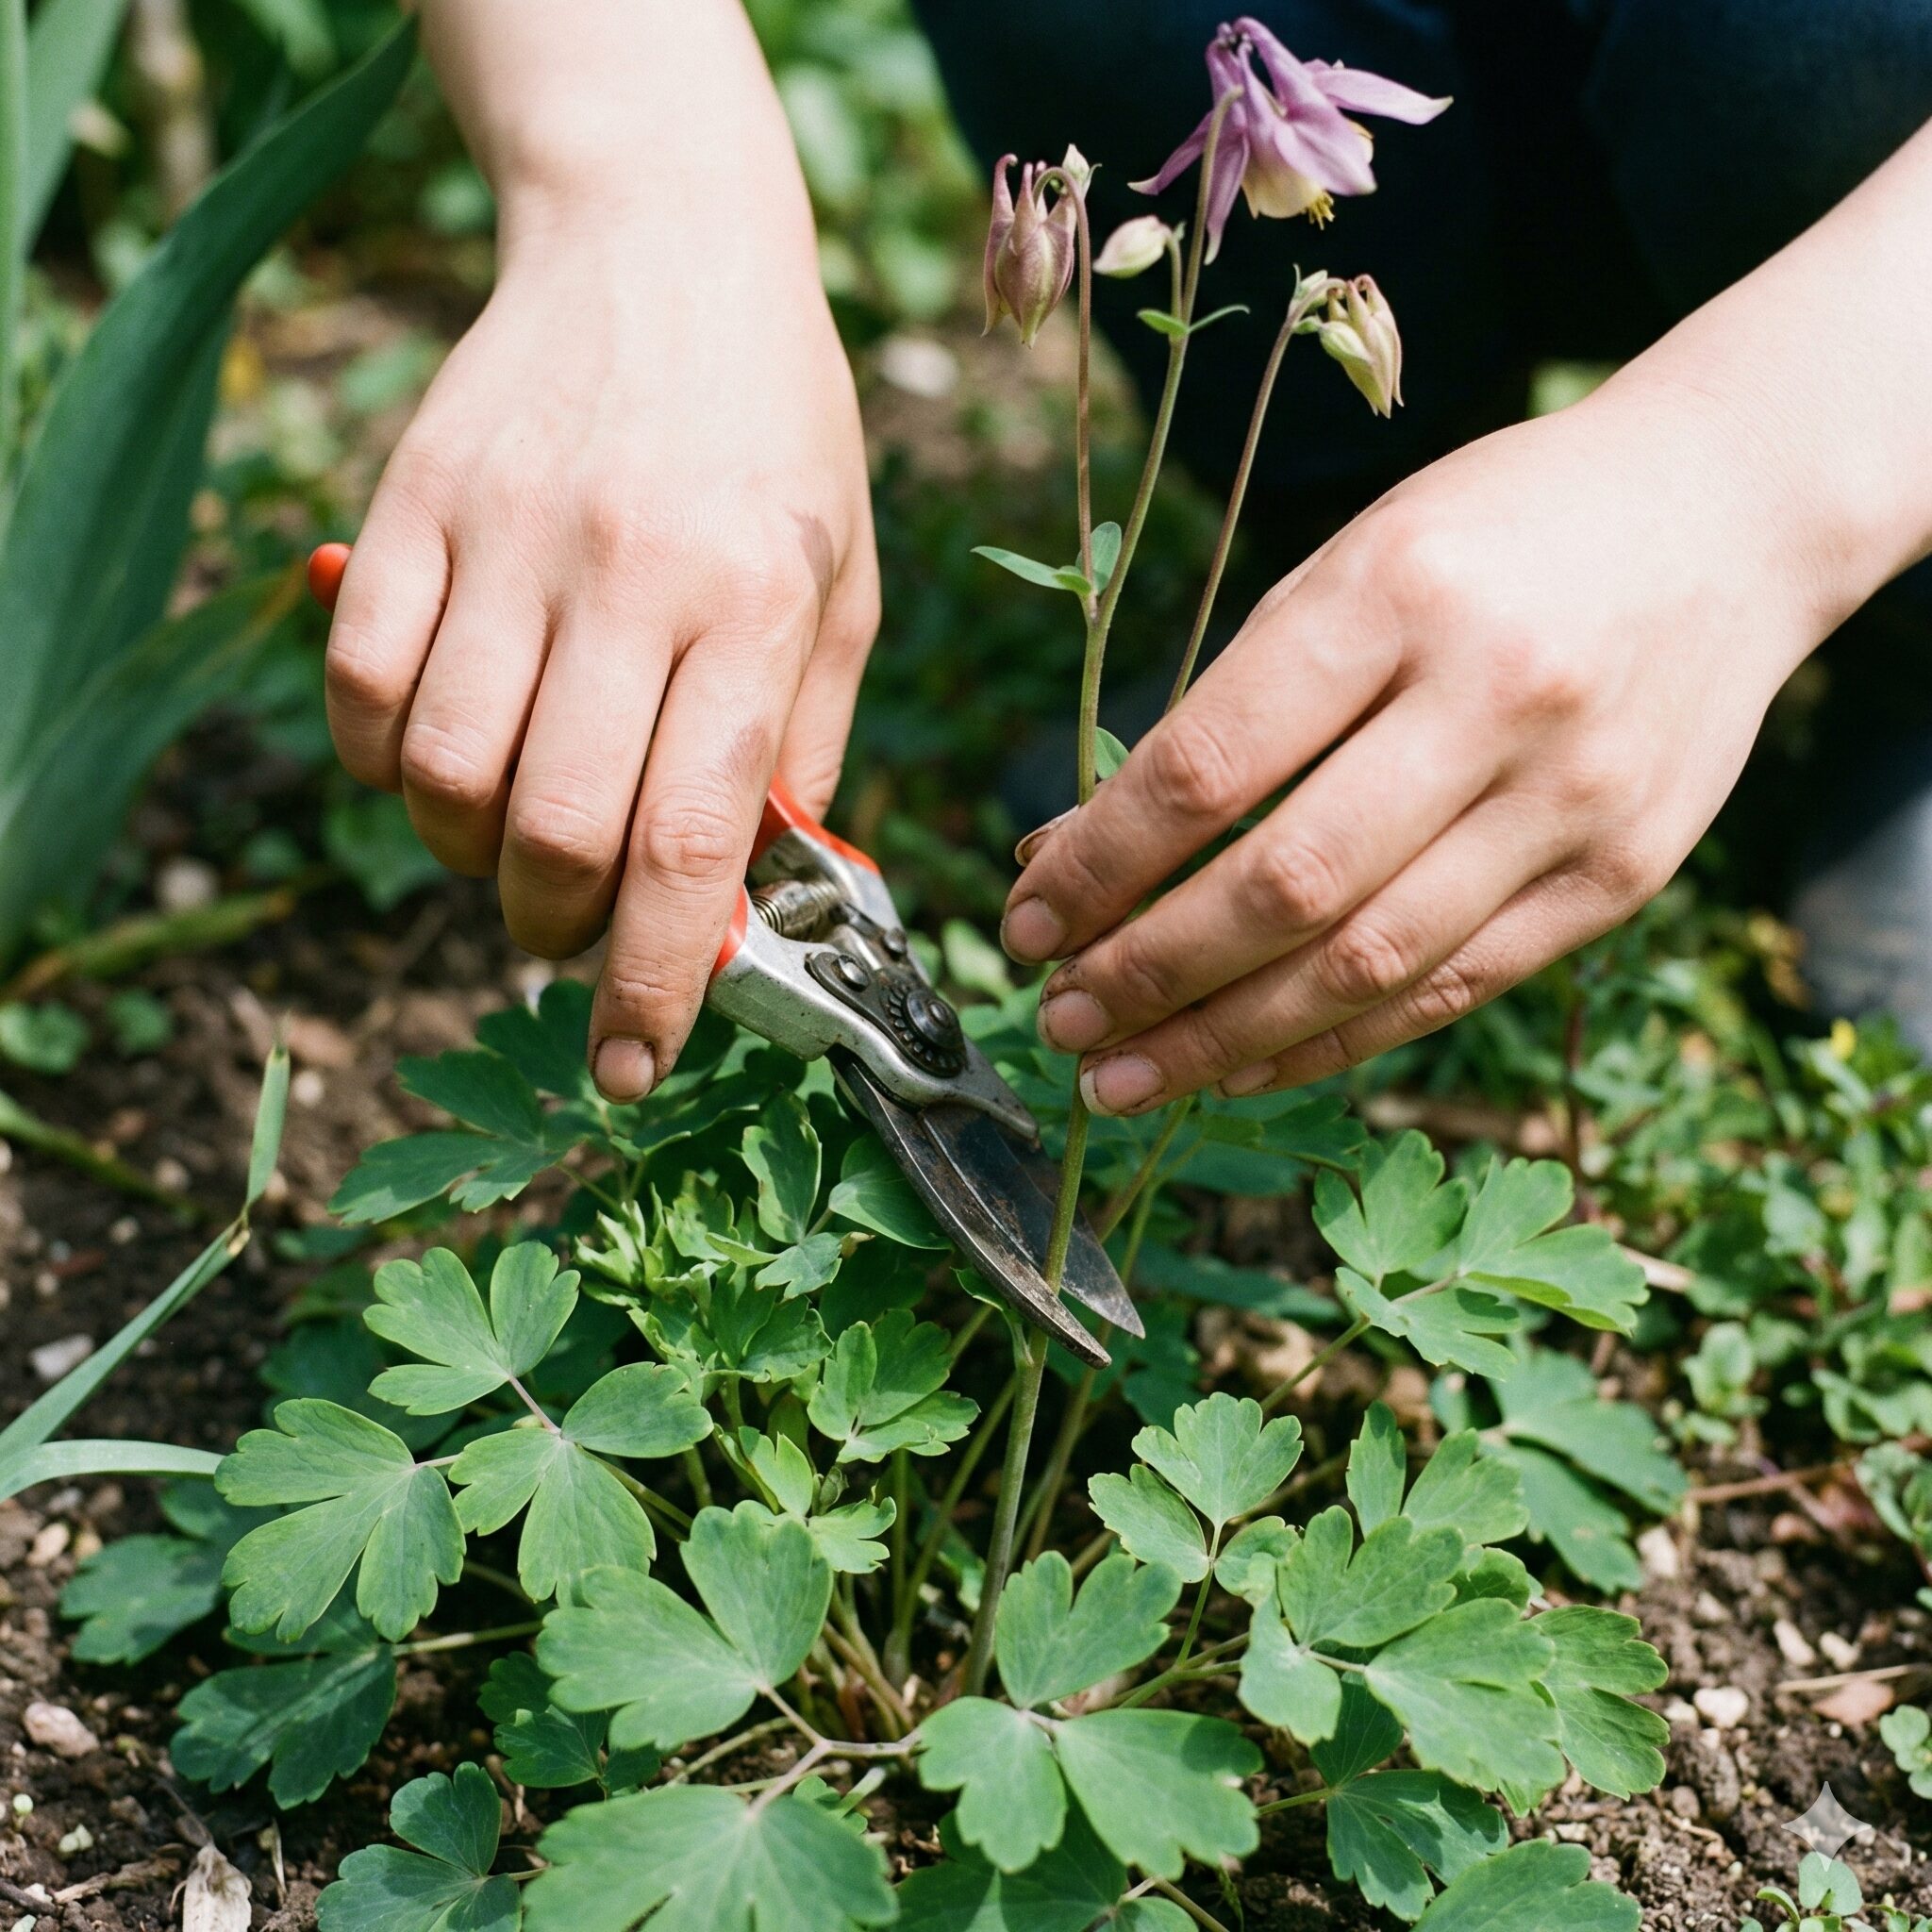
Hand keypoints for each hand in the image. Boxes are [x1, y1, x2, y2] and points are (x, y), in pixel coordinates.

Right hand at [323, 194, 876, 1104]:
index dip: (653, 982)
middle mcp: (627, 576)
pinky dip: (384, 760)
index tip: (629, 1069)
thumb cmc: (778, 437)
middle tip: (574, 935)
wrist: (662, 243)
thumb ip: (805, 749)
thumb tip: (757, 900)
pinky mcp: (412, 500)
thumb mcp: (845, 586)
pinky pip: (360, 685)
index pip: (690, 842)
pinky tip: (443, 748)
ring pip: (440, 774)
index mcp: (756, 605)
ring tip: (514, 836)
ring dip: (468, 855)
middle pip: (552, 831)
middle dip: (557, 932)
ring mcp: (506, 535)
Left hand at [1002, 371, 1828, 1110]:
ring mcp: (1572, 799)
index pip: (1211, 766)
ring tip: (1123, 1079)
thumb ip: (1225, 714)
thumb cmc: (1493, 537)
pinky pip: (1453, 990)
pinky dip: (1333, 1040)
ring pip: (1367, 965)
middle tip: (1060, 1023)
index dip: (1101, 865)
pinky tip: (1242, 1064)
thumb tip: (1072, 854)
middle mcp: (1494, 699)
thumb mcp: (1346, 572)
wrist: (1727, 519)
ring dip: (1223, 1040)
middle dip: (1147, 974)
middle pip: (1283, 886)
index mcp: (1395, 594)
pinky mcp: (1622, 875)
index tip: (1026, 920)